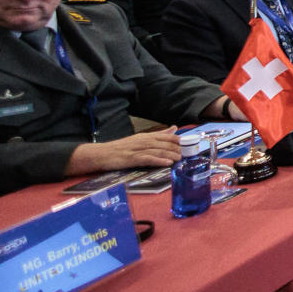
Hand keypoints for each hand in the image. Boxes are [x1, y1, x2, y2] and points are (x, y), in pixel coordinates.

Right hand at [66, 129, 182, 174]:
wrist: (101, 154)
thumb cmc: (121, 148)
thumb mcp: (140, 139)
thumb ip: (159, 135)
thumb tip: (174, 129)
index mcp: (146, 136)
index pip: (167, 137)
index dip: (180, 141)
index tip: (191, 144)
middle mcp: (143, 141)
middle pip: (164, 144)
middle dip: (178, 149)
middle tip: (189, 154)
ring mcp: (137, 149)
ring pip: (158, 151)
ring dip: (171, 154)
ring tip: (181, 159)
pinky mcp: (131, 158)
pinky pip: (147, 159)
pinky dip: (158, 160)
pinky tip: (167, 163)